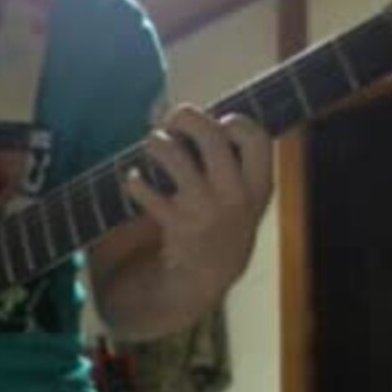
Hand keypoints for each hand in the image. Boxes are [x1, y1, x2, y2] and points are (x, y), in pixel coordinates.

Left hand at [125, 104, 272, 289]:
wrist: (205, 279)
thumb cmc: (222, 225)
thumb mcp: (243, 197)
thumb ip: (228, 160)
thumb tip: (186, 113)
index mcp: (258, 186)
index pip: (258, 138)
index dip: (236, 122)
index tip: (220, 122)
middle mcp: (235, 196)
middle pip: (212, 137)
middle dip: (187, 118)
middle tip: (171, 118)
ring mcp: (204, 211)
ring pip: (175, 157)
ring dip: (157, 143)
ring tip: (152, 144)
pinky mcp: (175, 225)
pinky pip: (147, 192)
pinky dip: (134, 182)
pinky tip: (133, 180)